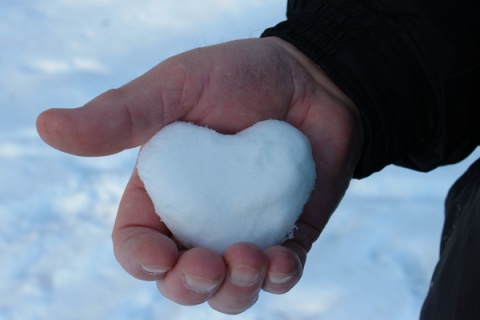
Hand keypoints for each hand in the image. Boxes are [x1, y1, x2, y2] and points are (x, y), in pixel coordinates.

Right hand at [36, 37, 361, 313]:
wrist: (310, 78)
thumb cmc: (240, 75)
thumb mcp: (178, 87)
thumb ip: (121, 114)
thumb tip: (47, 126)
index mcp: (165, 189)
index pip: (136, 241)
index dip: (139, 259)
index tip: (157, 256)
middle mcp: (202, 217)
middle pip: (179, 278)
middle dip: (188, 287)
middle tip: (208, 267)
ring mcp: (246, 229)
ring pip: (229, 289)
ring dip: (234, 293)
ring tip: (250, 262)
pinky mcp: (288, 233)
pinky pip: (280, 274)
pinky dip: (279, 278)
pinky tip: (282, 261)